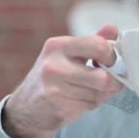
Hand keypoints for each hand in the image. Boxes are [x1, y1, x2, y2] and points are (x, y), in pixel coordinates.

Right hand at [2, 25, 123, 137]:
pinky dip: (92, 104)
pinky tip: (79, 101)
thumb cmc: (53, 77)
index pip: (99, 46)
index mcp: (57, 46)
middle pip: (103, 77)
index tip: (110, 61)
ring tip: (88, 90)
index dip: (112, 55)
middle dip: (113, 81)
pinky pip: (91, 105)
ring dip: (101, 94)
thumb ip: (92, 42)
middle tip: (109, 80)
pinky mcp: (60, 108)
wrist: (26, 109)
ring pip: (99, 93)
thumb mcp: (68, 54)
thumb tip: (113, 29)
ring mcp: (55, 89)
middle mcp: (53, 66)